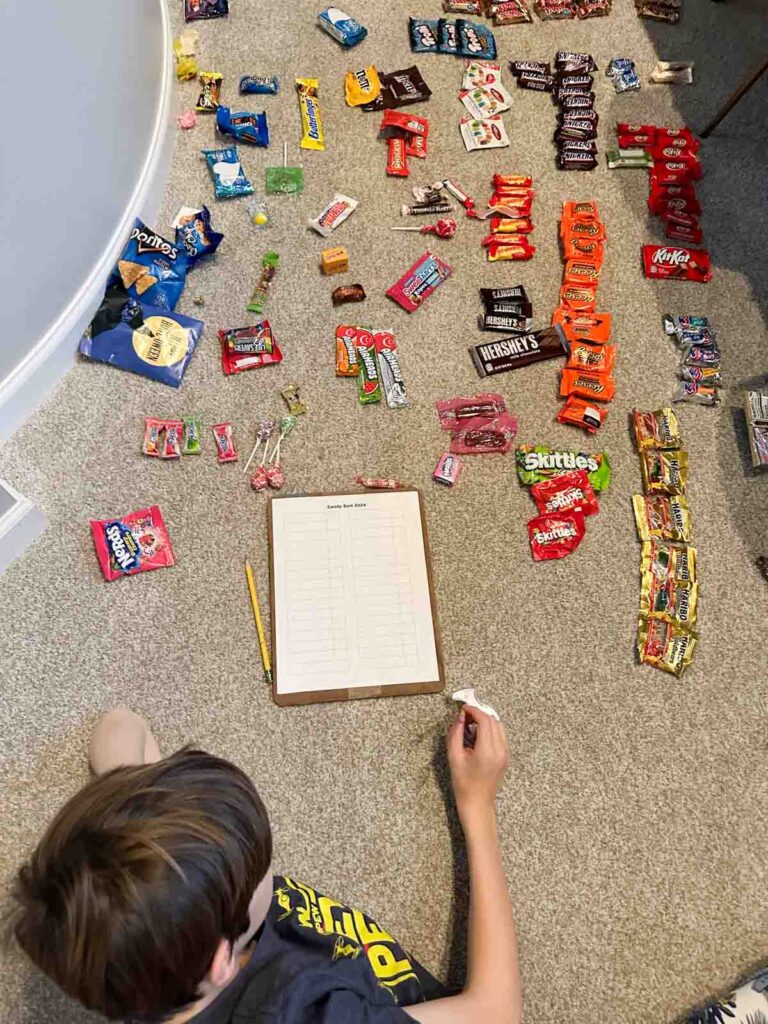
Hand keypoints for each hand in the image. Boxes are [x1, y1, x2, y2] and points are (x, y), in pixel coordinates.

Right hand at [447, 707, 508, 827]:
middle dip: (479, 714)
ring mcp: (505, 754)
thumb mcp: (454, 757)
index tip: (464, 709)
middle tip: (465, 717)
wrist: (477, 803)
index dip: (474, 710)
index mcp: (487, 751)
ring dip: (485, 721)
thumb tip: (460, 717)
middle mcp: (500, 751)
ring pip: (498, 726)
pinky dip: (490, 730)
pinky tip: (478, 737)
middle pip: (493, 720)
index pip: (485, 720)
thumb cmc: (463, 783)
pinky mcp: (506, 756)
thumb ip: (455, 734)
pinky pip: (500, 735)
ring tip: (471, 727)